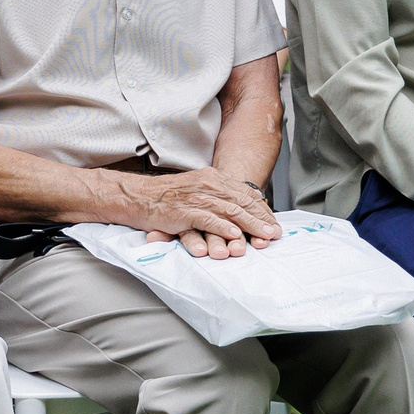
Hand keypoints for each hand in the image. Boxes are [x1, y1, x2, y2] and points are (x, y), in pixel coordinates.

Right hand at [123, 167, 280, 256]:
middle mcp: (208, 185)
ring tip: (263, 236)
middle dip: (262, 219)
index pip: (244, 194)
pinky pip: (209, 220)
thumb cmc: (166, 197)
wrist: (138, 196)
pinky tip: (235, 235)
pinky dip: (224, 228)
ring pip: (230, 212)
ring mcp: (197, 197)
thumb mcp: (196, 190)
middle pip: (242, 202)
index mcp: (213, 178)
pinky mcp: (185, 211)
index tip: (273, 223)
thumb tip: (237, 210)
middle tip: (275, 232)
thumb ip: (216, 197)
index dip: (261, 209)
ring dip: (250, 225)